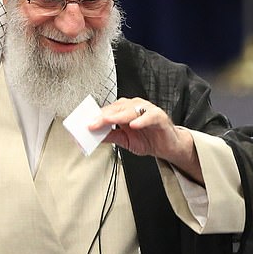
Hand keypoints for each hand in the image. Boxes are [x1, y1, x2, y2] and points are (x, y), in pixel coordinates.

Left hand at [89, 97, 203, 184]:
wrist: (167, 146)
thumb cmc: (147, 139)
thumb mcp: (124, 140)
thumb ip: (110, 136)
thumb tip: (94, 136)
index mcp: (125, 110)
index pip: (108, 111)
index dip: (96, 117)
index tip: (85, 124)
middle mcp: (135, 107)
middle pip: (116, 109)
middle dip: (103, 117)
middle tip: (91, 124)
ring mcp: (147, 110)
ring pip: (131, 110)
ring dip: (118, 116)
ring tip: (107, 121)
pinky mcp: (159, 117)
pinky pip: (149, 116)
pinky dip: (142, 120)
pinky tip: (133, 125)